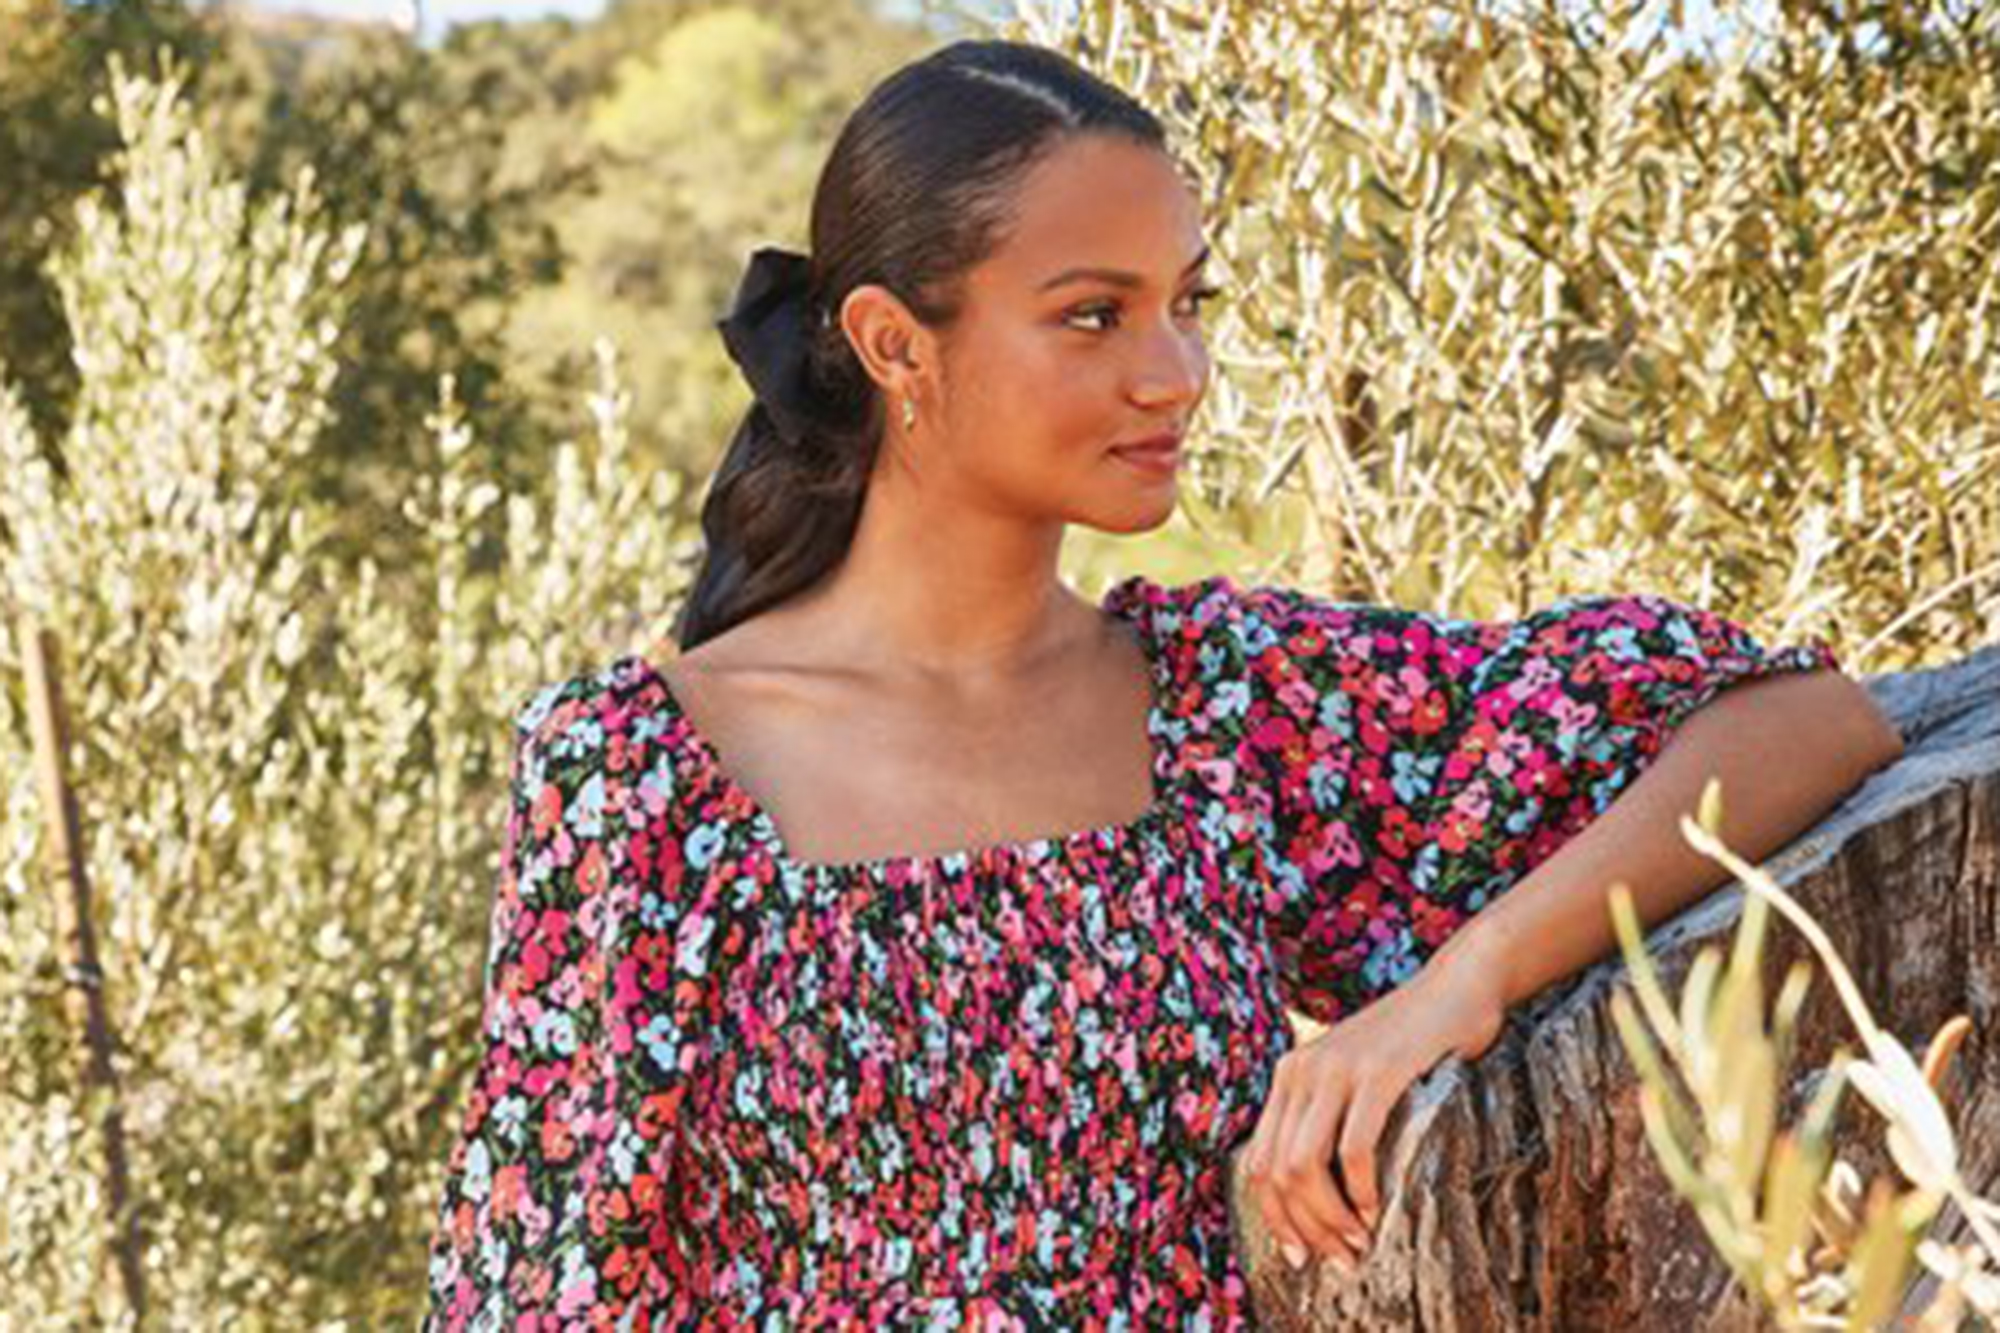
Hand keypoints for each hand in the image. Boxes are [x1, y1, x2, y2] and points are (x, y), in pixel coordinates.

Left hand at [1239, 958, 1508, 1271]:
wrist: (1456, 988)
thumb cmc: (1410, 1045)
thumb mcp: (1352, 1080)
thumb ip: (1327, 1121)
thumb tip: (1317, 1202)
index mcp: (1288, 1076)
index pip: (1258, 1162)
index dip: (1275, 1218)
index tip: (1301, 1257)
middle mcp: (1301, 1070)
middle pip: (1278, 1172)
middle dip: (1305, 1228)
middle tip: (1340, 1260)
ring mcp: (1337, 1069)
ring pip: (1306, 1165)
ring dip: (1331, 1218)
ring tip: (1359, 1243)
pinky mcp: (1379, 1072)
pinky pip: (1354, 1147)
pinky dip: (1363, 1190)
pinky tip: (1378, 1210)